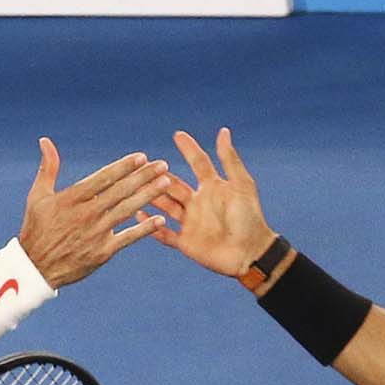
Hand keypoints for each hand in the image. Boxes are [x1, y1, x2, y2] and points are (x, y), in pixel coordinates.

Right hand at [17, 138, 171, 287]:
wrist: (35, 268)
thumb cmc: (36, 229)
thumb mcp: (38, 196)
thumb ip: (48, 168)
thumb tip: (45, 141)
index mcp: (72, 198)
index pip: (103, 178)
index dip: (124, 167)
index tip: (142, 157)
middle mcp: (86, 214)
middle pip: (120, 191)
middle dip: (144, 176)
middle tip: (163, 165)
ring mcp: (95, 233)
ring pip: (127, 210)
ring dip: (148, 195)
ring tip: (166, 183)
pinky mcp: (102, 252)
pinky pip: (127, 238)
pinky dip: (144, 229)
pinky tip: (160, 219)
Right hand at [137, 128, 279, 278]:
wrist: (251, 253)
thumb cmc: (250, 218)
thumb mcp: (241, 186)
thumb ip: (229, 160)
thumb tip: (223, 131)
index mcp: (212, 188)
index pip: (197, 163)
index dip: (188, 149)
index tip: (177, 135)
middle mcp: (198, 203)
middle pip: (174, 185)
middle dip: (159, 175)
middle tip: (142, 164)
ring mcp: (190, 222)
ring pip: (165, 206)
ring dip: (151, 196)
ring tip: (134, 186)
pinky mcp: (185, 242)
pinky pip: (163, 233)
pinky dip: (151, 225)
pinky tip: (138, 214)